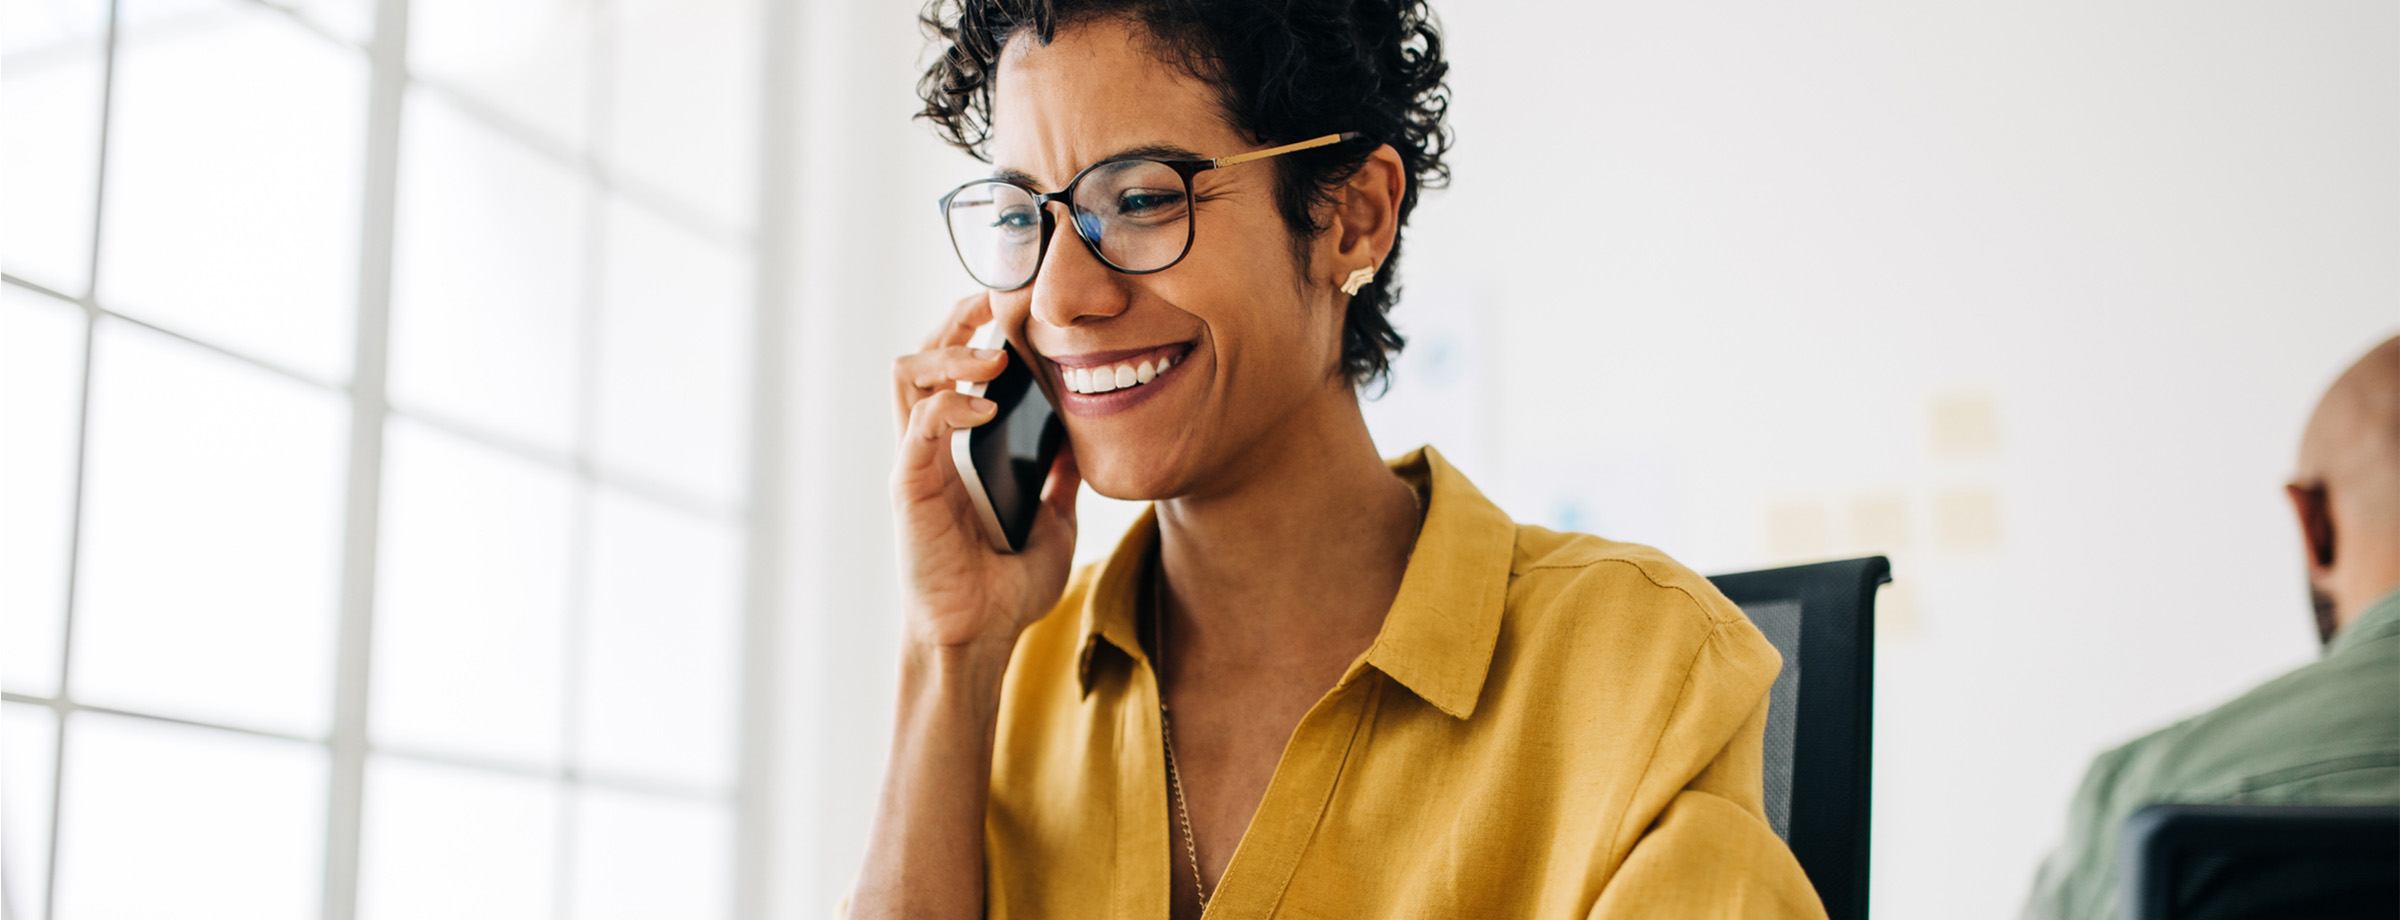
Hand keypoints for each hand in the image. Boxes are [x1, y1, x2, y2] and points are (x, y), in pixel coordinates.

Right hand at [889, 293, 1081, 650]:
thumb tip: (1082, 452)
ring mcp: (915, 464)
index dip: (973, 329)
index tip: (1011, 305)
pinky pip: (920, 425)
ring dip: (949, 351)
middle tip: (994, 299)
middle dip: (954, 319)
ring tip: (995, 351)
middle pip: (921, 356)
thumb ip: (1059, 484)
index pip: (950, 371)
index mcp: (956, 452)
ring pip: (907, 375)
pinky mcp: (910, 487)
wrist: (980, 640)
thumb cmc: (1005, 591)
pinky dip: (952, 403)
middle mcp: (928, 450)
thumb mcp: (1052, 524)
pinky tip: (987, 405)